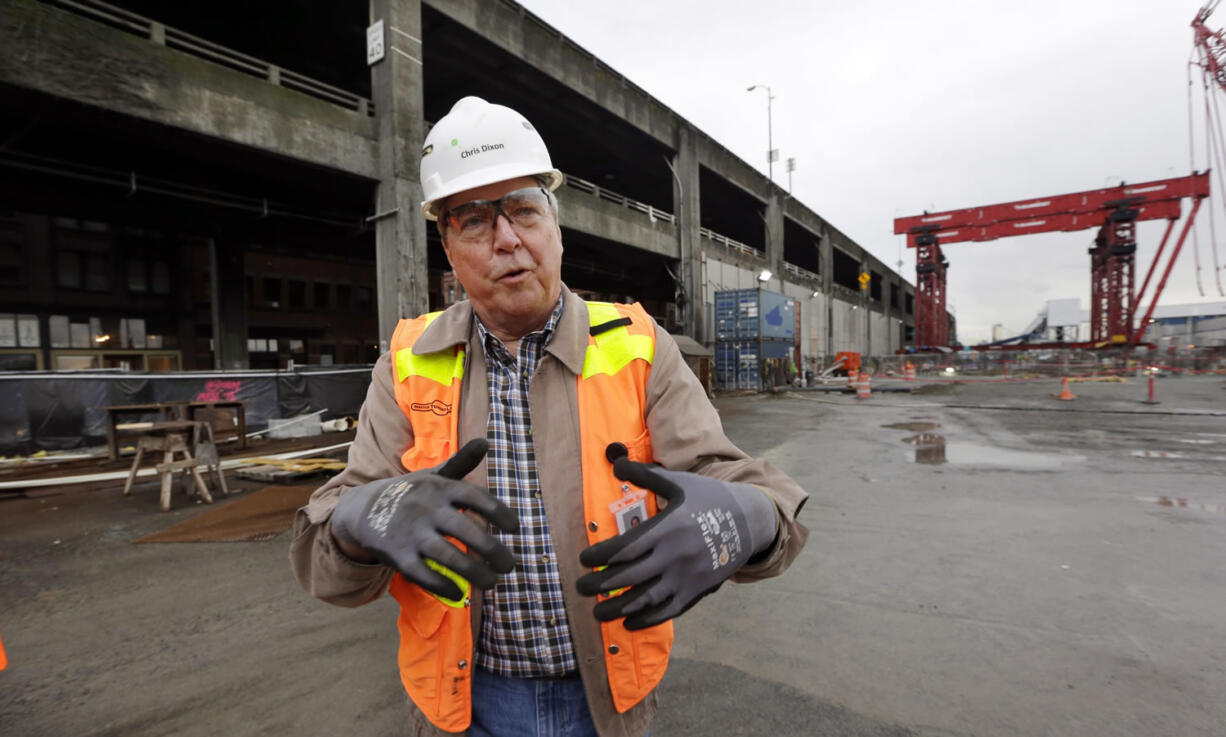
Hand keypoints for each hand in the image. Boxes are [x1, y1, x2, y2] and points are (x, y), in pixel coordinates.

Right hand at [330, 438, 518, 601]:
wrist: (362, 509)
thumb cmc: (411, 493)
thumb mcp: (434, 475)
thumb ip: (462, 463)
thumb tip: (487, 441)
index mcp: (440, 488)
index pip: (475, 497)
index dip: (499, 512)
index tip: (516, 528)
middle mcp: (427, 509)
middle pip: (465, 530)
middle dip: (492, 550)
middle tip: (511, 565)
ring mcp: (412, 534)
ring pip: (447, 557)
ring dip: (474, 573)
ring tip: (493, 582)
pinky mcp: (399, 556)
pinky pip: (424, 575)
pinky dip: (444, 586)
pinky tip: (459, 593)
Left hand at [575, 446, 778, 629]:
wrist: (749, 521)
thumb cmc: (709, 498)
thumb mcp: (679, 482)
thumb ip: (646, 475)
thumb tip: (615, 462)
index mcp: (667, 528)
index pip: (625, 548)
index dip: (600, 557)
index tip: (583, 561)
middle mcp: (675, 556)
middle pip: (630, 577)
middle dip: (600, 585)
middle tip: (580, 588)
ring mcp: (687, 577)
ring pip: (647, 599)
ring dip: (618, 609)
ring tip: (598, 612)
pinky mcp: (697, 591)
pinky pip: (668, 611)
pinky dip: (646, 620)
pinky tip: (628, 623)